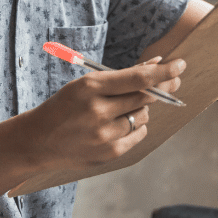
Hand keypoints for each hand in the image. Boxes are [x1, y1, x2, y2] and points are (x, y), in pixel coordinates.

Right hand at [19, 57, 185, 170]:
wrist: (37, 141)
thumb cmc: (64, 107)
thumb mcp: (84, 85)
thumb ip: (119, 77)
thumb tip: (155, 66)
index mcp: (90, 88)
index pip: (138, 78)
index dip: (163, 72)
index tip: (180, 64)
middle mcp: (99, 112)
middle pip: (145, 97)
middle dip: (162, 87)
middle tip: (173, 80)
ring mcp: (105, 136)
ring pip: (143, 115)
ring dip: (141, 108)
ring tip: (122, 108)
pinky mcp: (110, 153)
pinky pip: (138, 134)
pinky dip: (136, 125)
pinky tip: (120, 123)